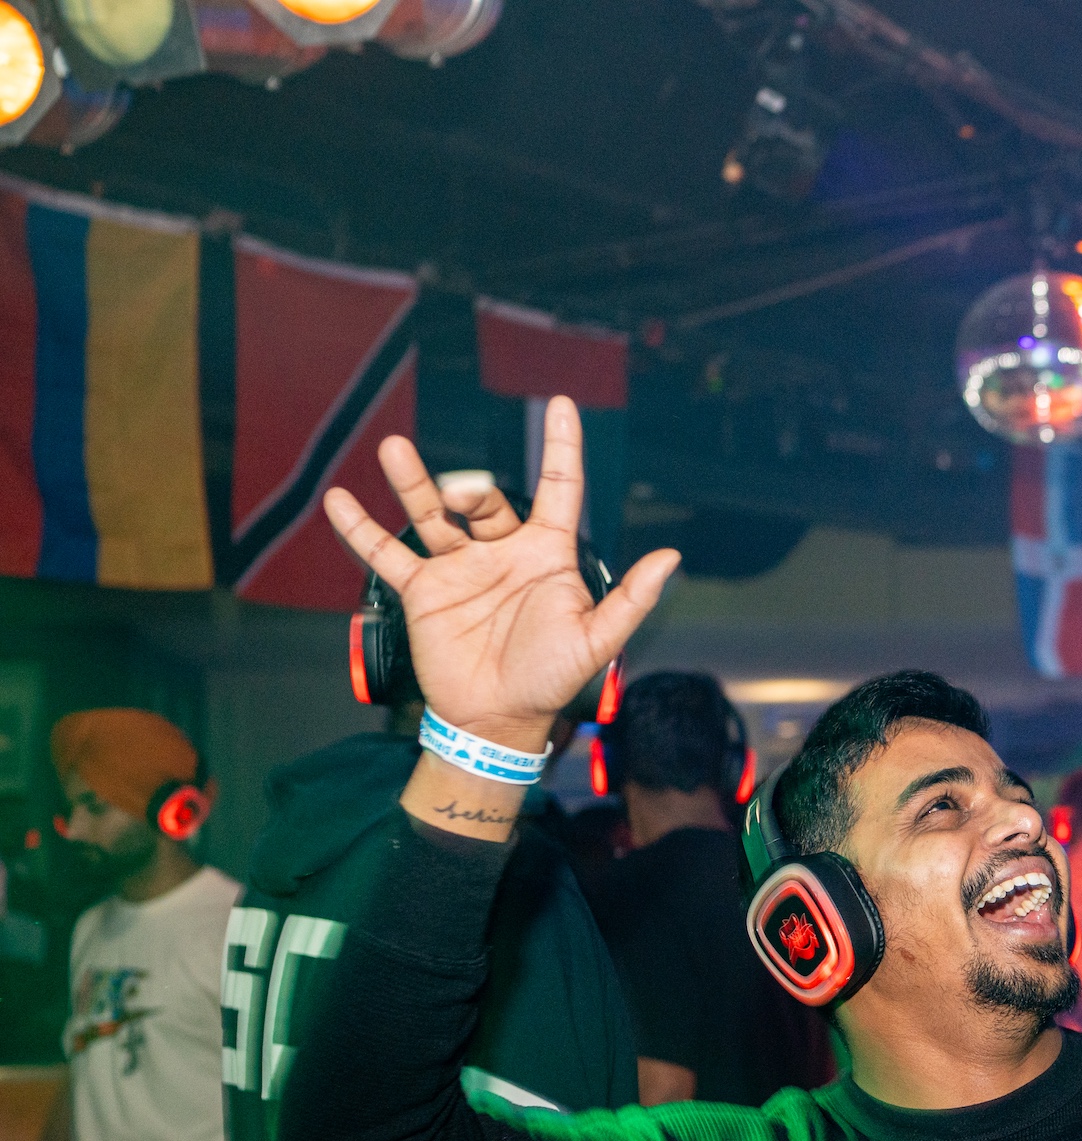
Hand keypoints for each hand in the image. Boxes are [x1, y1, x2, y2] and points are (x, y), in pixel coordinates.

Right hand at [323, 399, 679, 752]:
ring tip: (394, 450)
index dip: (562, 447)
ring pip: (432, 514)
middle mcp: (503, 552)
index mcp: (548, 554)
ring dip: (412, 483)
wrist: (497, 721)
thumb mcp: (596, 639)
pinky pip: (387, 553)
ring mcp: (460, 568)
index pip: (559, 488)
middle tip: (461, 493)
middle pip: (486, 500)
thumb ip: (631, 599)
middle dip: (472, 488)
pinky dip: (361, 529)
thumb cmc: (552, 678)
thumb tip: (671, 557)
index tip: (560, 406)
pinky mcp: (423, 590)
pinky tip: (339, 501)